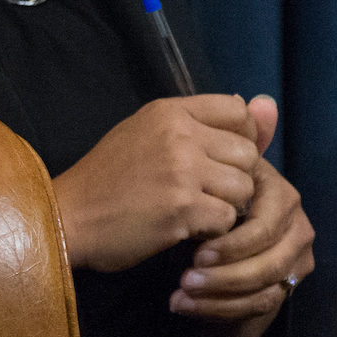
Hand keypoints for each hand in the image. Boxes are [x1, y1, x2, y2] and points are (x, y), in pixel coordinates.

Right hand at [51, 94, 268, 273]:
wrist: (68, 217)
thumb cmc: (108, 180)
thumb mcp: (150, 136)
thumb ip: (208, 123)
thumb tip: (268, 105)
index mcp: (168, 110)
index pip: (237, 112)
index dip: (237, 141)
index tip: (213, 161)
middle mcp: (178, 133)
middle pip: (248, 154)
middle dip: (232, 179)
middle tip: (200, 193)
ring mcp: (181, 170)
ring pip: (243, 189)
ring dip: (224, 207)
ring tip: (190, 211)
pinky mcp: (182, 208)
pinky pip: (227, 219)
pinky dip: (211, 231)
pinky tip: (183, 228)